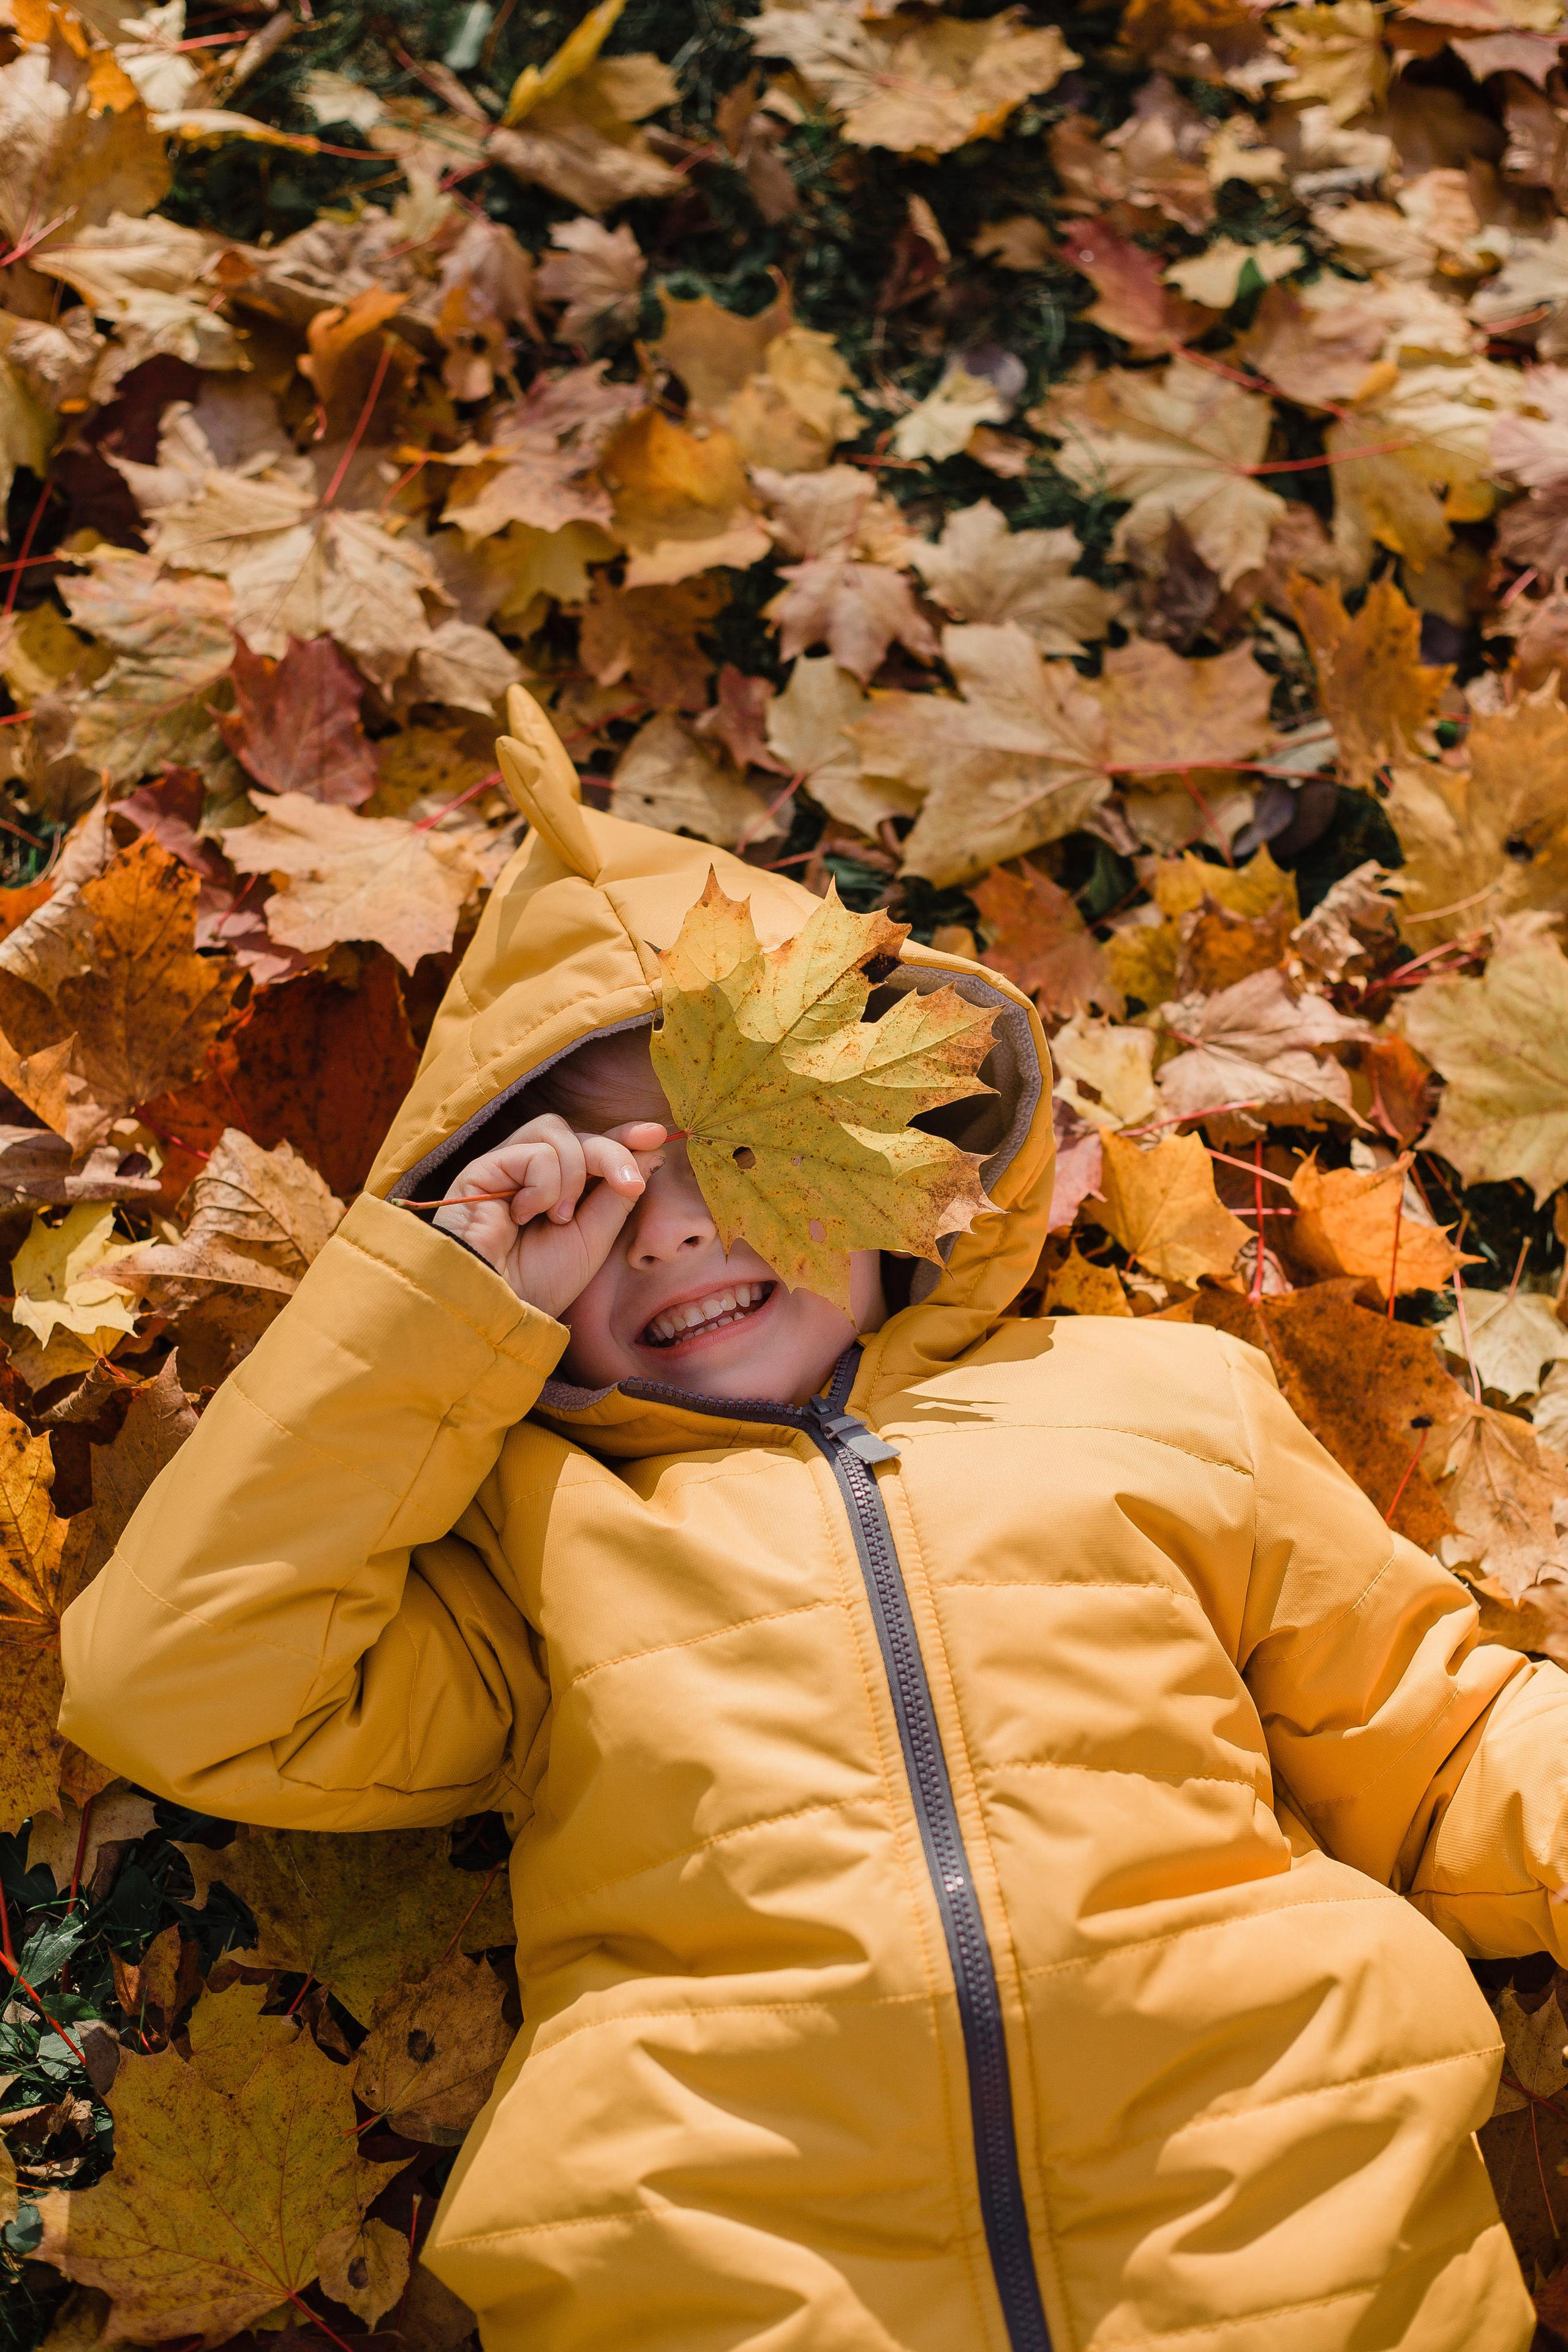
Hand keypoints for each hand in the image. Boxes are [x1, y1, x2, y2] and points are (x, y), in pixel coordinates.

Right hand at [430, 1114, 666, 1317]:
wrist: (499, 1303)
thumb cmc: (542, 1279)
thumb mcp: (594, 1238)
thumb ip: (617, 1195)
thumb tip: (651, 1154)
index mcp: (561, 1188)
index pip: (593, 1146)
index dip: (623, 1136)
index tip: (655, 1135)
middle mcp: (532, 1172)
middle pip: (579, 1134)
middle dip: (611, 1153)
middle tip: (629, 1184)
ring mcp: (507, 1167)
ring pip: (556, 1133)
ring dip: (572, 1175)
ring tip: (559, 1217)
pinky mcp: (483, 1168)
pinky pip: (534, 1153)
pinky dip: (543, 1186)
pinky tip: (524, 1215)